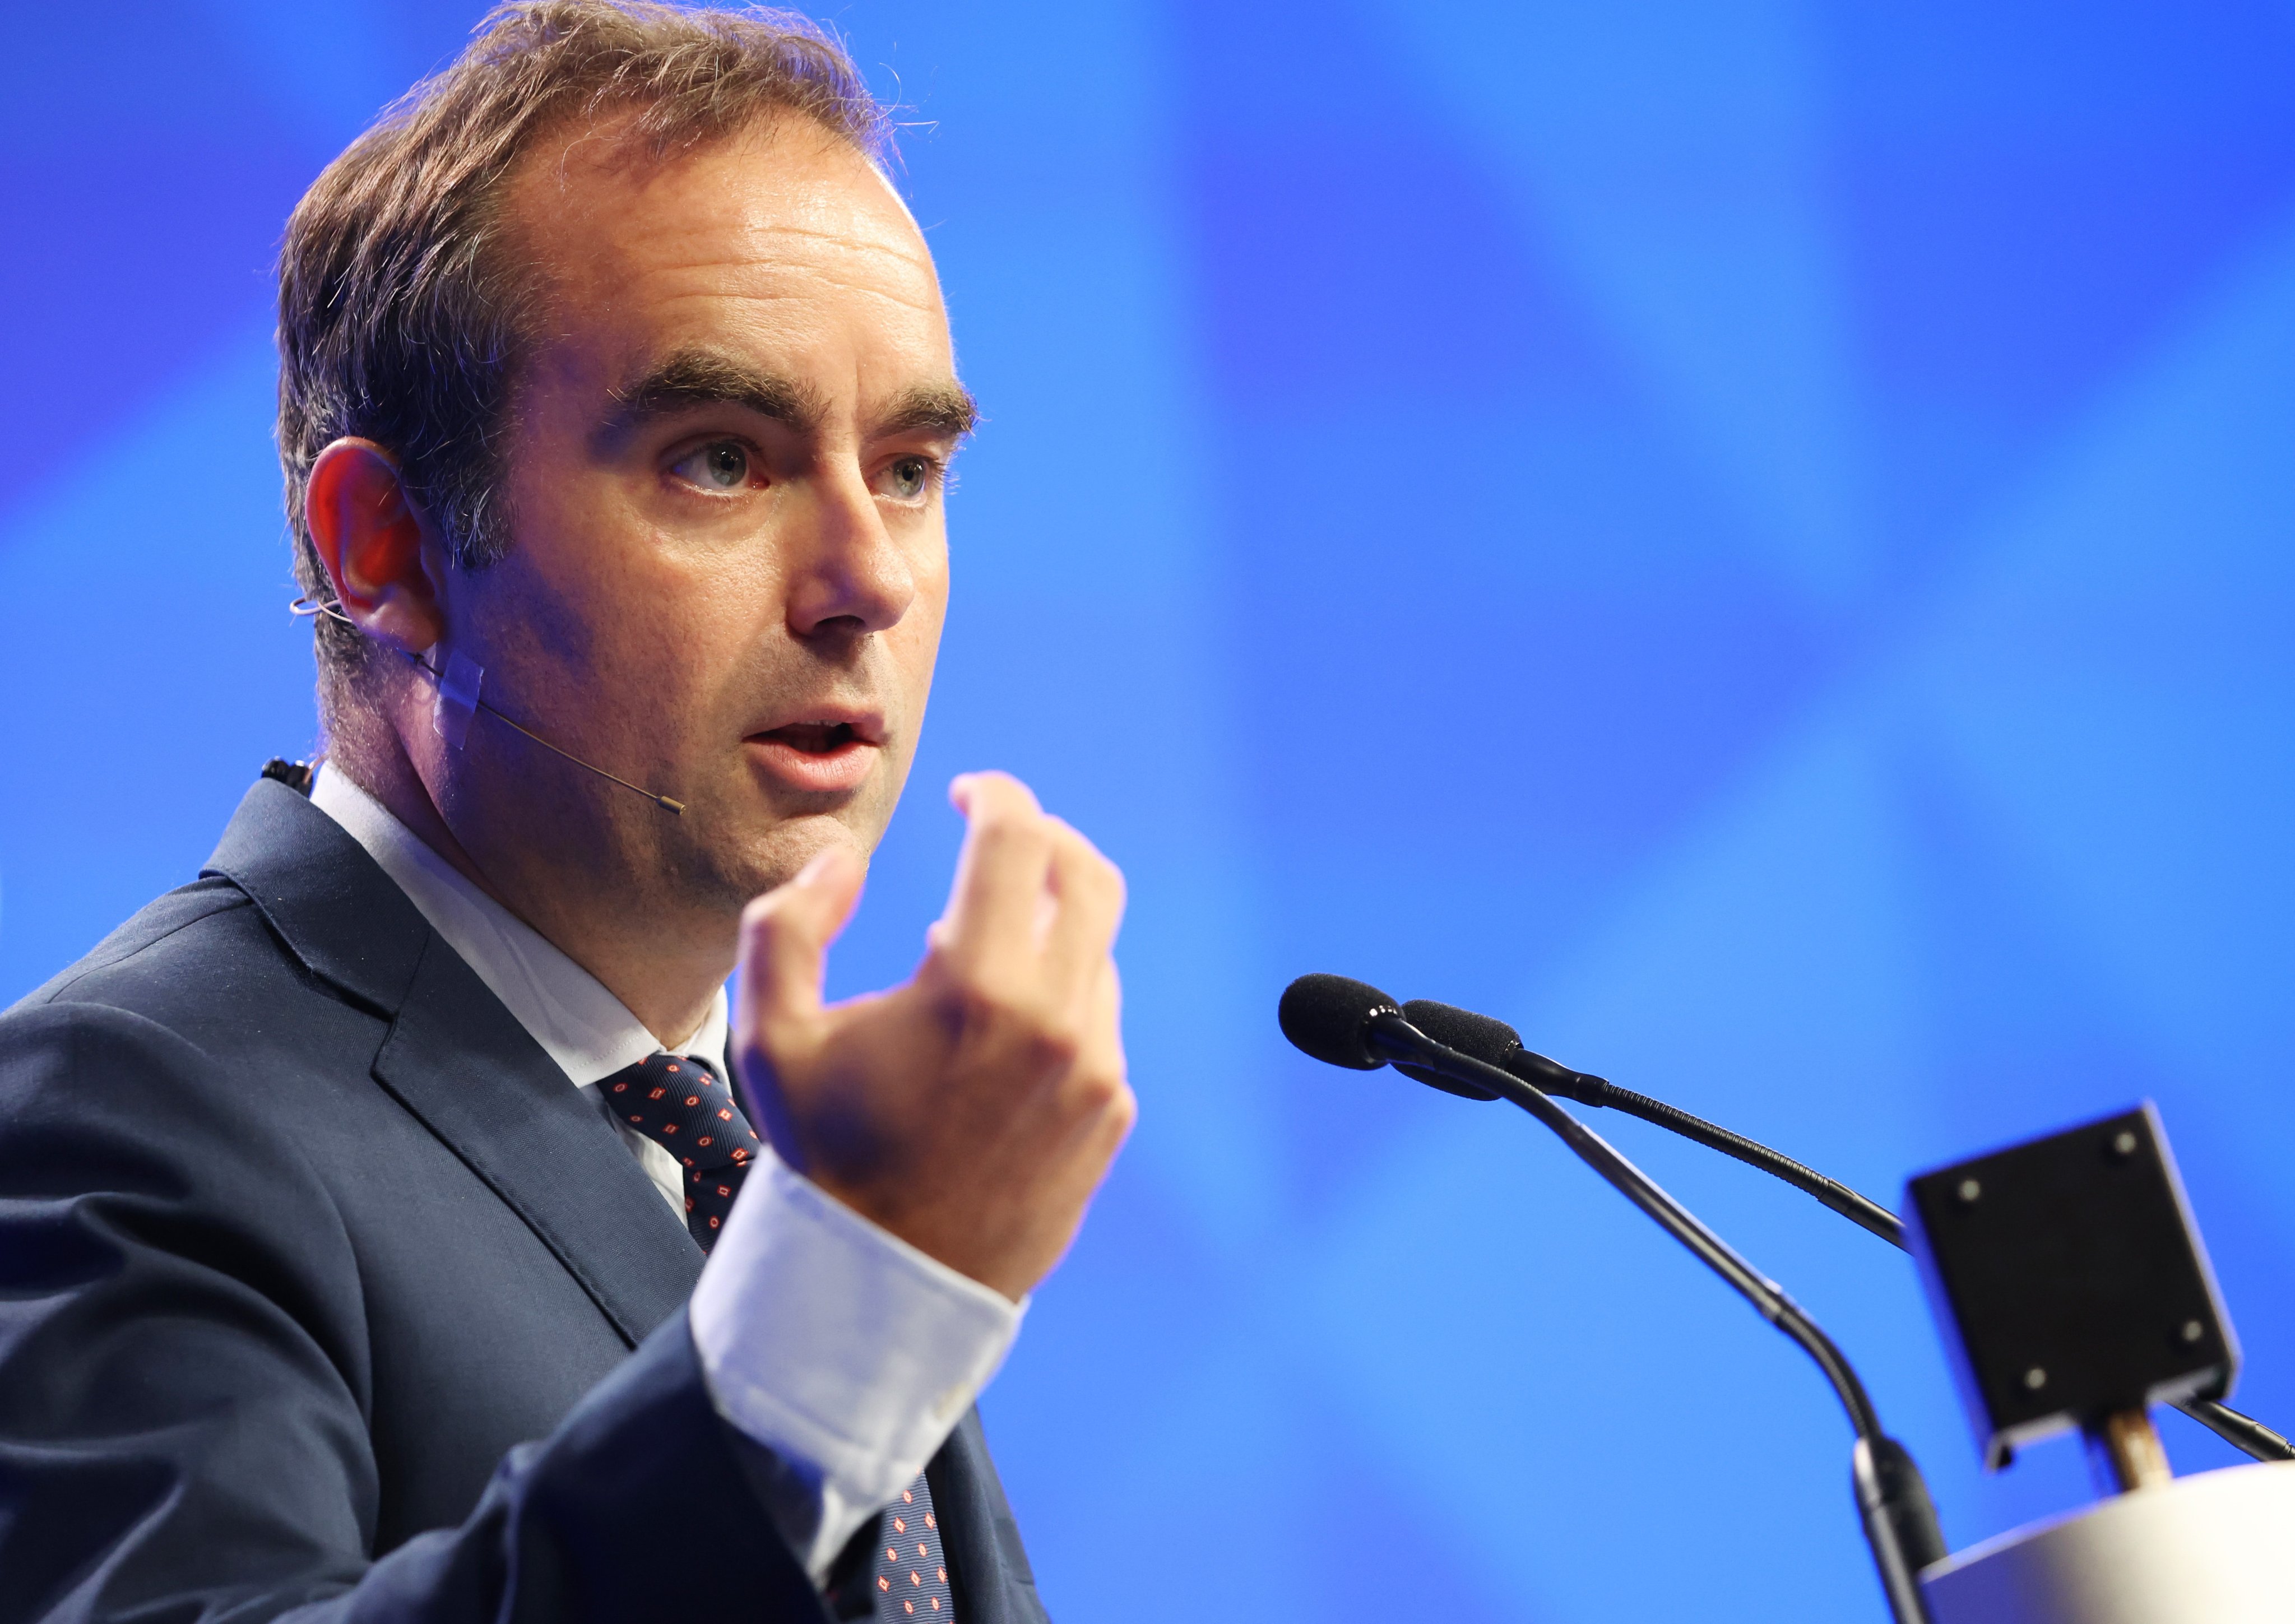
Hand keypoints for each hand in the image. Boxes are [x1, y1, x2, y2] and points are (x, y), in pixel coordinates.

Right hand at [732, 772, 1132, 1301]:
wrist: (883, 1283)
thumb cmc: (822, 1155)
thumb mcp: (768, 1033)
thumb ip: (791, 921)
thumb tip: (843, 860)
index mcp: (975, 984)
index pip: (1017, 837)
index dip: (995, 794)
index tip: (969, 793)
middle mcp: (1055, 1019)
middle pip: (1089, 876)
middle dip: (1046, 840)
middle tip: (1002, 841)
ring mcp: (1095, 1069)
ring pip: (1097, 954)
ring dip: (1046, 934)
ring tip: (976, 963)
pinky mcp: (1111, 1113)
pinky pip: (1099, 1025)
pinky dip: (1058, 1005)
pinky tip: (1000, 1037)